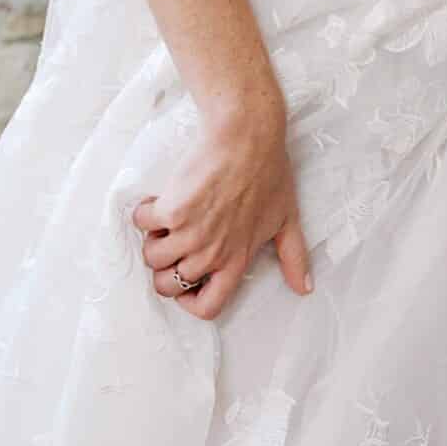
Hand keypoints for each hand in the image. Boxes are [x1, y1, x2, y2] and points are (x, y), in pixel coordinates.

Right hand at [133, 96, 313, 320]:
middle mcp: (212, 254)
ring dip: (153, 239)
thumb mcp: (287, 221)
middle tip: (172, 244)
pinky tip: (163, 198)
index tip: (184, 284)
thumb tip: (304, 288)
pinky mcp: (173, 210)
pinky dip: (146, 212)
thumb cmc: (269, 175)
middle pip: (168, 285)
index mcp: (237, 260)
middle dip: (164, 269)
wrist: (247, 138)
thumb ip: (293, 258)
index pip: (208, 306)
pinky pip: (142, 223)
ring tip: (168, 219)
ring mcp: (191, 234)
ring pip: (151, 257)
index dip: (189, 302)